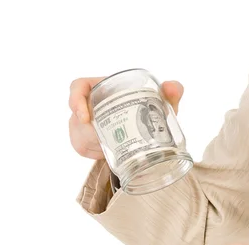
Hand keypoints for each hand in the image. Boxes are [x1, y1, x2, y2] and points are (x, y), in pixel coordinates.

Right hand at [68, 77, 184, 158]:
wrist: (146, 134)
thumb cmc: (149, 111)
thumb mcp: (161, 105)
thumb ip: (172, 92)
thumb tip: (173, 87)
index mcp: (102, 88)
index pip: (77, 87)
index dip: (75, 100)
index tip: (85, 118)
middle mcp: (89, 104)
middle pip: (76, 116)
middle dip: (87, 133)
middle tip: (102, 141)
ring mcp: (83, 123)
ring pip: (79, 134)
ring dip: (92, 143)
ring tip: (107, 148)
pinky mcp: (83, 140)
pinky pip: (82, 147)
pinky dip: (94, 152)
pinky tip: (105, 153)